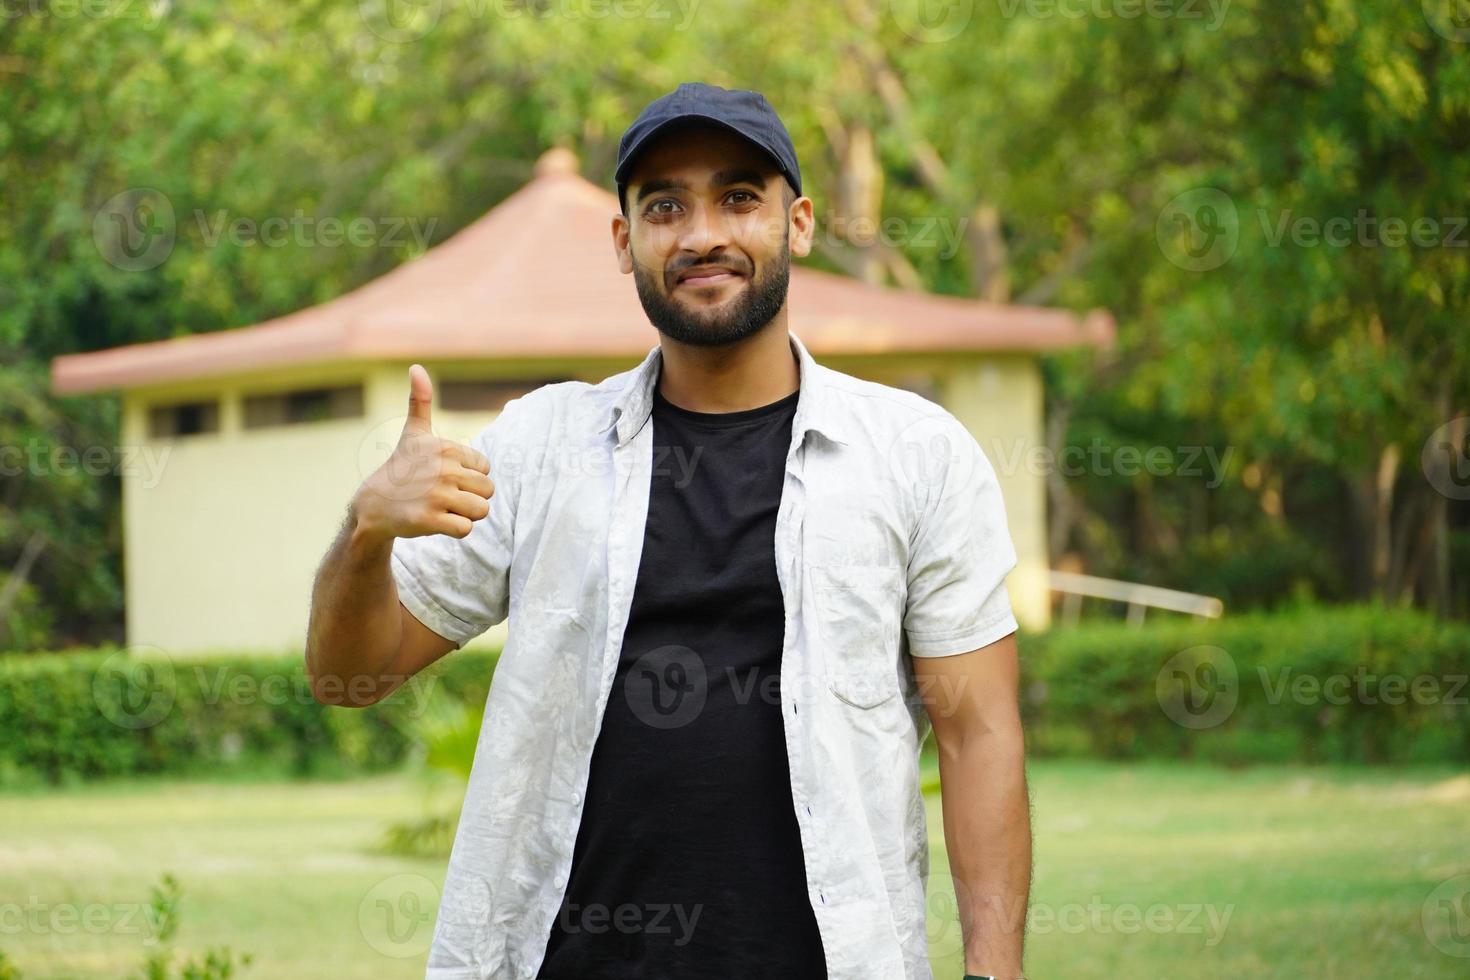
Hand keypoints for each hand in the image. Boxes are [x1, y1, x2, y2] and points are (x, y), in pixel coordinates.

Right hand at [351, 364, 494, 541]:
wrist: (373, 505)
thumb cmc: (401, 468)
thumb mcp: (413, 433)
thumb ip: (420, 401)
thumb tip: (416, 367)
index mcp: (446, 448)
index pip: (486, 469)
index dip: (468, 477)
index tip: (443, 476)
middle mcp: (443, 469)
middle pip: (488, 492)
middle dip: (470, 497)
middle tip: (442, 495)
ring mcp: (437, 496)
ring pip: (481, 511)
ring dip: (464, 514)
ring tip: (440, 508)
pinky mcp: (430, 520)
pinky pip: (466, 529)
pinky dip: (455, 530)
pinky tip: (435, 521)